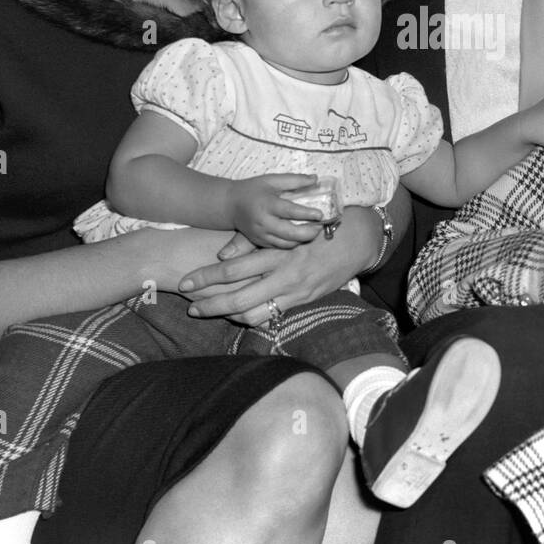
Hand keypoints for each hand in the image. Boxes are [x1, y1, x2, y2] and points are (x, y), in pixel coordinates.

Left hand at [178, 205, 378, 324]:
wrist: (358, 239)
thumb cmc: (317, 225)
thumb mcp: (285, 227)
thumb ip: (254, 241)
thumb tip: (223, 254)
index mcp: (277, 252)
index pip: (233, 268)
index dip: (206, 277)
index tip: (185, 281)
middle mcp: (285, 275)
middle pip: (238, 296)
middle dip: (210, 304)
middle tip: (190, 307)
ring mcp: (296, 291)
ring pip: (253, 313)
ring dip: (228, 315)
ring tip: (210, 312)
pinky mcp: (305, 301)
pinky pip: (272, 316)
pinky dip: (252, 318)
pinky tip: (239, 315)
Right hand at [227, 174, 325, 248]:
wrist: (230, 205)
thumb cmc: (253, 190)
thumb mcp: (272, 180)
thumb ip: (294, 180)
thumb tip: (316, 179)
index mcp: (267, 204)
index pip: (290, 211)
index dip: (307, 214)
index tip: (320, 214)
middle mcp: (263, 222)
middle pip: (290, 233)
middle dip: (309, 232)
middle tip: (320, 226)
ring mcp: (261, 235)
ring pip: (287, 243)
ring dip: (303, 239)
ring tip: (313, 231)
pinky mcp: (259, 242)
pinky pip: (280, 246)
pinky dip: (292, 243)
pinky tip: (300, 236)